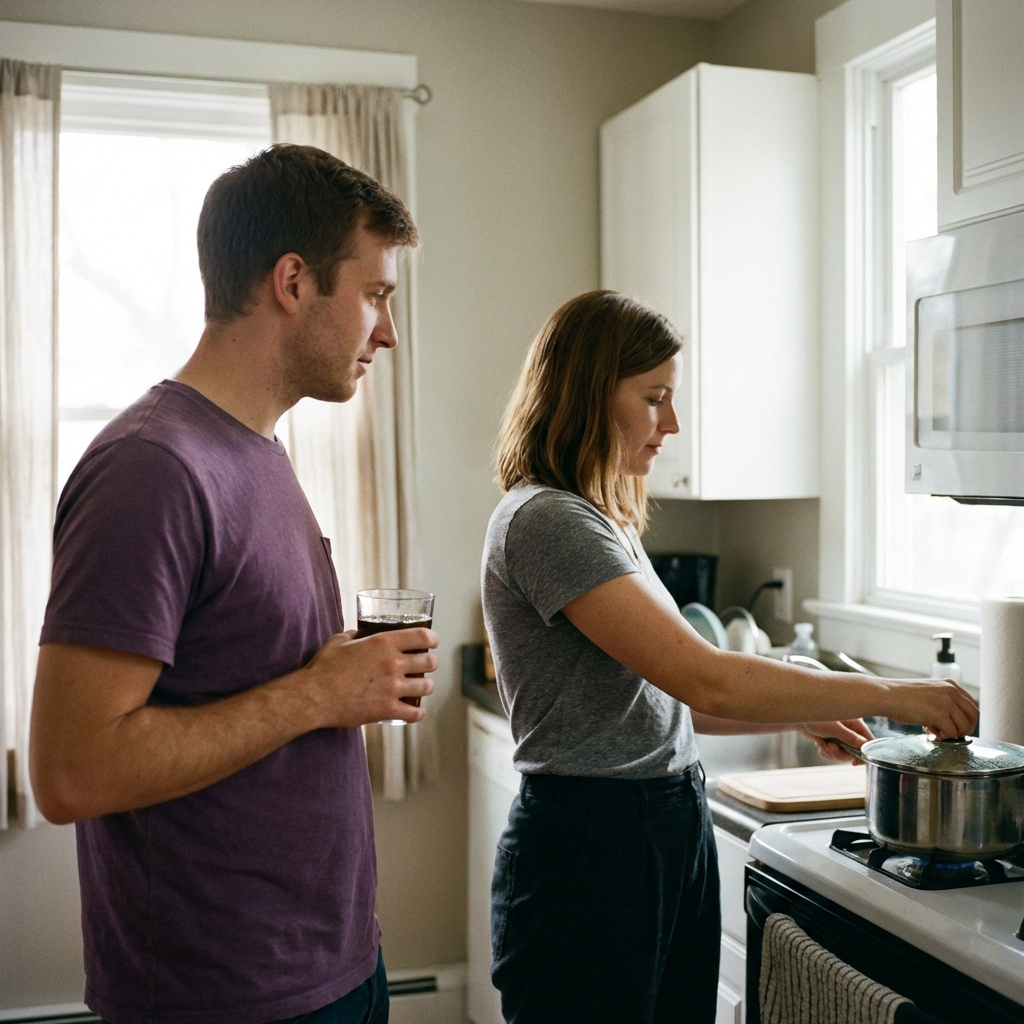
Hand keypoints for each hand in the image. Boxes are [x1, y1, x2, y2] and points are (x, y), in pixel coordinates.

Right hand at [303, 627, 438, 727]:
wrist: (313, 696)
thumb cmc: (324, 667)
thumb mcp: (341, 640)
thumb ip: (356, 635)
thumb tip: (362, 633)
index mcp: (384, 642)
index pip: (423, 636)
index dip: (432, 638)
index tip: (432, 642)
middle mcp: (393, 663)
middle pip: (429, 661)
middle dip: (430, 662)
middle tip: (426, 665)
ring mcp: (392, 688)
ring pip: (426, 686)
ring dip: (426, 686)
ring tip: (422, 687)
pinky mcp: (387, 709)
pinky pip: (415, 712)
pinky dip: (418, 712)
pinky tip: (416, 711)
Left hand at [799, 718, 873, 761]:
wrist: (799, 719)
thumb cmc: (816, 717)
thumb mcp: (833, 728)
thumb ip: (849, 737)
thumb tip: (864, 745)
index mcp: (856, 723)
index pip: (869, 741)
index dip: (864, 753)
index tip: (854, 762)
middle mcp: (852, 731)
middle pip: (856, 752)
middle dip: (842, 753)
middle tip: (830, 747)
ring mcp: (843, 738)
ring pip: (845, 755)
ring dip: (833, 753)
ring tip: (823, 744)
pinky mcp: (836, 742)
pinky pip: (836, 755)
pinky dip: (828, 753)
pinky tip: (820, 746)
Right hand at [885, 677, 978, 739]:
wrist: (886, 695)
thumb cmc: (901, 695)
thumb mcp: (928, 691)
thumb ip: (943, 700)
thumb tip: (952, 719)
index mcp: (950, 684)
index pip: (971, 705)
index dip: (966, 719)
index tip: (955, 726)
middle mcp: (952, 691)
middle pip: (973, 716)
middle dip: (964, 728)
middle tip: (950, 733)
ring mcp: (946, 702)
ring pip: (964, 726)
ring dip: (952, 733)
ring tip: (935, 731)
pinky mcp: (939, 714)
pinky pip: (951, 733)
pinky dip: (943, 736)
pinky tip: (929, 731)